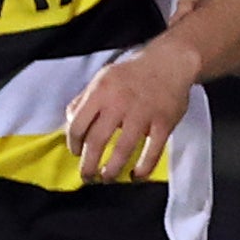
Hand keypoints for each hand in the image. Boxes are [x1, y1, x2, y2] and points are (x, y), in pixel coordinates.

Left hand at [64, 38, 197, 182]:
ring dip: (112, 169)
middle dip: (88, 164)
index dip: (73, 143)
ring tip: (106, 178)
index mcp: (100, 92)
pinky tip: (136, 175)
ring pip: (123, 149)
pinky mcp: (164, 122)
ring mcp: (142, 114)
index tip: (75, 153)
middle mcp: (119, 104)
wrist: (170, 61)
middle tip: (87, 176)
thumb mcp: (101, 78)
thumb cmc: (132, 73)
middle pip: (97, 141)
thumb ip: (83, 100)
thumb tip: (69, 123)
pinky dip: (144, 167)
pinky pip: (153, 151)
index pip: (78, 125)